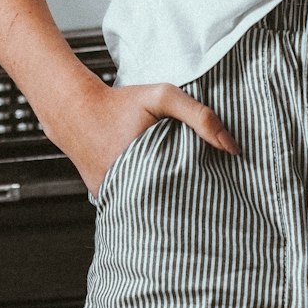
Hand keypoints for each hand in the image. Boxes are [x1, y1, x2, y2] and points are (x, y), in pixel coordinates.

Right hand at [61, 80, 239, 197]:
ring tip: (184, 198)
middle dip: (189, 204)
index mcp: (147, 169)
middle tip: (207, 201)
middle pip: (171, 206)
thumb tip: (232, 147)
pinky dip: (145, 200)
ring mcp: (114, 198)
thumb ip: (199, 116)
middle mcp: (128, 190)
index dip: (206, 193)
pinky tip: (157, 191)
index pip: (188, 194)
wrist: (75, 110)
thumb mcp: (163, 97)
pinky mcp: (104, 199)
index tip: (221, 190)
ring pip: (151, 210)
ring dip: (167, 205)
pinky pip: (131, 205)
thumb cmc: (121, 102)